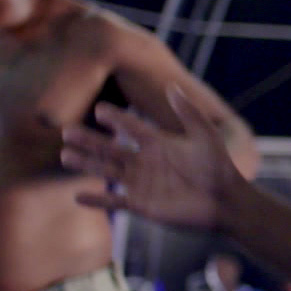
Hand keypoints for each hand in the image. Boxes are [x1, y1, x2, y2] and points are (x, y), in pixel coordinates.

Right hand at [60, 87, 238, 230]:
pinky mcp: (141, 205)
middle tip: (66, 131)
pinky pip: (114, 202)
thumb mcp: (205, 135)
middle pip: (110, 148)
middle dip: (89, 140)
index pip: (130, 126)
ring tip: (65, 155)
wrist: (225, 201)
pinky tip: (77, 196)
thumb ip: (188, 112)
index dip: (115, 118)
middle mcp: (145, 161)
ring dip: (85, 164)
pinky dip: (96, 200)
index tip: (99, 109)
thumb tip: (171, 86)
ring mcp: (141, 183)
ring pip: (106, 171)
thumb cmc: (218, 166)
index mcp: (158, 143)